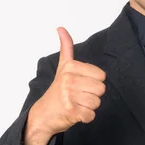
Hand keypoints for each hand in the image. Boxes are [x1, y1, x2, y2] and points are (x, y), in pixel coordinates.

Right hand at [24, 27, 106, 144]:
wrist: (43, 114)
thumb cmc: (57, 90)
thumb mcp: (62, 66)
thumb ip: (66, 47)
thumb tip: (61, 28)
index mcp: (70, 67)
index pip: (101, 76)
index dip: (94, 82)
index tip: (80, 84)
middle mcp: (68, 80)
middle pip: (101, 89)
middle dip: (93, 95)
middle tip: (79, 96)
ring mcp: (69, 96)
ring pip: (97, 103)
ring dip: (89, 107)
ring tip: (77, 104)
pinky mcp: (71, 112)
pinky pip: (91, 115)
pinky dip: (86, 117)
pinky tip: (76, 113)